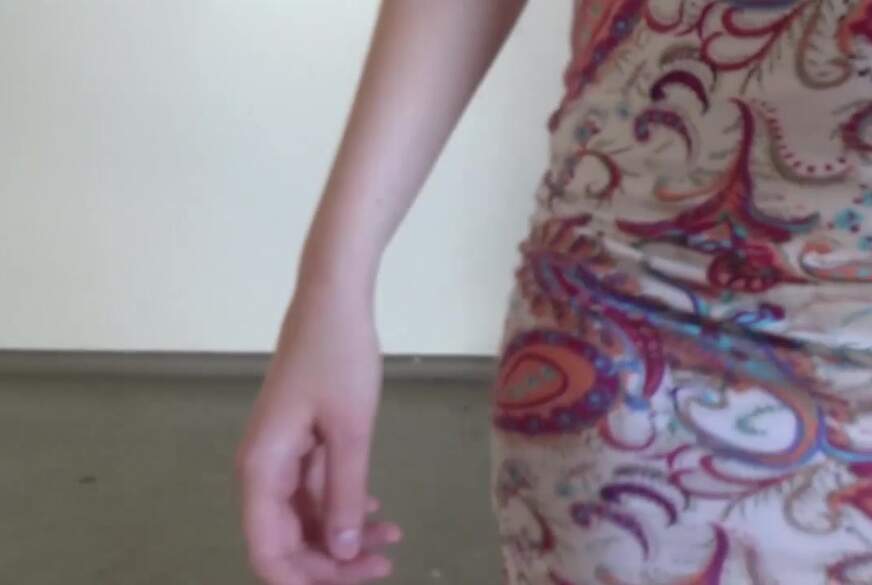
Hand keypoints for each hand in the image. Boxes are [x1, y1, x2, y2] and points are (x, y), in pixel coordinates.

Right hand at [236, 291, 399, 584]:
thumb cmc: (339, 357)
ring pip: (305, 519)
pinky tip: (375, 513)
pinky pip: (314, 492)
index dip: (306, 583)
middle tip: (386, 561)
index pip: (268, 553)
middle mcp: (262, 471)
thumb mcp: (350, 431)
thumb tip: (339, 554)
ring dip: (343, 536)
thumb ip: (343, 495)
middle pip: (287, 541)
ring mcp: (280, 458)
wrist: (333, 300)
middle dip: (333, 562)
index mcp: (261, 471)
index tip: (355, 583)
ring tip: (392, 538)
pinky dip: (342, 506)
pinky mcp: (298, 444)